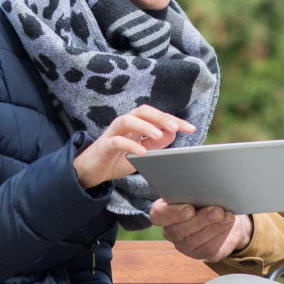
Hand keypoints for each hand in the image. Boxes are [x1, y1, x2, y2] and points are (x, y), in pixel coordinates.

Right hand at [73, 105, 195, 188]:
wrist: (92, 171)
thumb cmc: (117, 158)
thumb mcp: (142, 152)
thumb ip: (156, 142)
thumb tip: (173, 132)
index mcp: (136, 124)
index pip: (156, 116)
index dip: (173, 120)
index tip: (191, 128)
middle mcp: (124, 124)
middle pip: (143, 112)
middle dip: (161, 118)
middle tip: (176, 127)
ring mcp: (112, 133)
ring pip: (127, 121)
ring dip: (145, 126)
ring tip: (158, 135)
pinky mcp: (103, 146)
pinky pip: (116, 141)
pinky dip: (130, 145)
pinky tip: (142, 152)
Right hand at [150, 199, 251, 261]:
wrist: (225, 213)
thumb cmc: (207, 197)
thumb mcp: (200, 190)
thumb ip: (196, 191)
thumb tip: (204, 189)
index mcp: (165, 212)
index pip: (158, 215)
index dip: (172, 213)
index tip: (189, 208)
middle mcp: (172, 231)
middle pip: (179, 230)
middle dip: (200, 220)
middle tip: (216, 210)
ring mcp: (185, 245)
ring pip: (195, 240)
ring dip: (213, 227)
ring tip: (226, 216)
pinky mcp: (202, 253)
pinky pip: (209, 247)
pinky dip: (220, 234)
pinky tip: (228, 223)